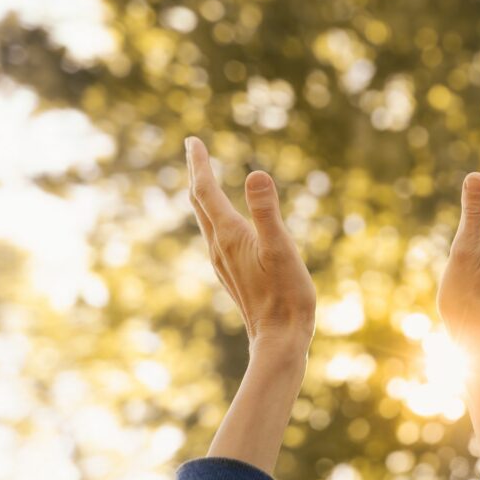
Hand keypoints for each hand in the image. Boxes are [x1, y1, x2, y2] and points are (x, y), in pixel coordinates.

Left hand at [185, 137, 315, 354]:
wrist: (279, 338)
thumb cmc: (286, 295)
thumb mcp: (282, 248)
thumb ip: (268, 211)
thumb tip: (256, 174)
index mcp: (230, 236)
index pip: (206, 191)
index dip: (200, 164)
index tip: (193, 141)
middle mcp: (219, 247)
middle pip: (200, 203)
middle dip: (197, 174)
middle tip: (194, 150)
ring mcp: (224, 262)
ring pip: (206, 220)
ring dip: (203, 195)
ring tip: (204, 179)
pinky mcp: (233, 273)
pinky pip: (216, 235)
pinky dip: (214, 216)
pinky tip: (224, 223)